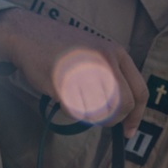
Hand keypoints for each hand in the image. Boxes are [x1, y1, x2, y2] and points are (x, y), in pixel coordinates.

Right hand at [0, 8, 147, 136]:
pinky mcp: (66, 82)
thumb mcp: (97, 54)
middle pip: (123, 106)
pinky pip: (76, 111)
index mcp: (116, 53)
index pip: (139, 92)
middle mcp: (106, 61)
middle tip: (97, 117)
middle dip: (112, 119)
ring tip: (73, 96)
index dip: (136, 116)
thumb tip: (124, 114)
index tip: (128, 132)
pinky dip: (69, 109)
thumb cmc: (62, 50)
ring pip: (100, 111)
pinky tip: (60, 92)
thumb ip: (113, 78)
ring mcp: (87, 71)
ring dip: (87, 113)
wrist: (28, 34)